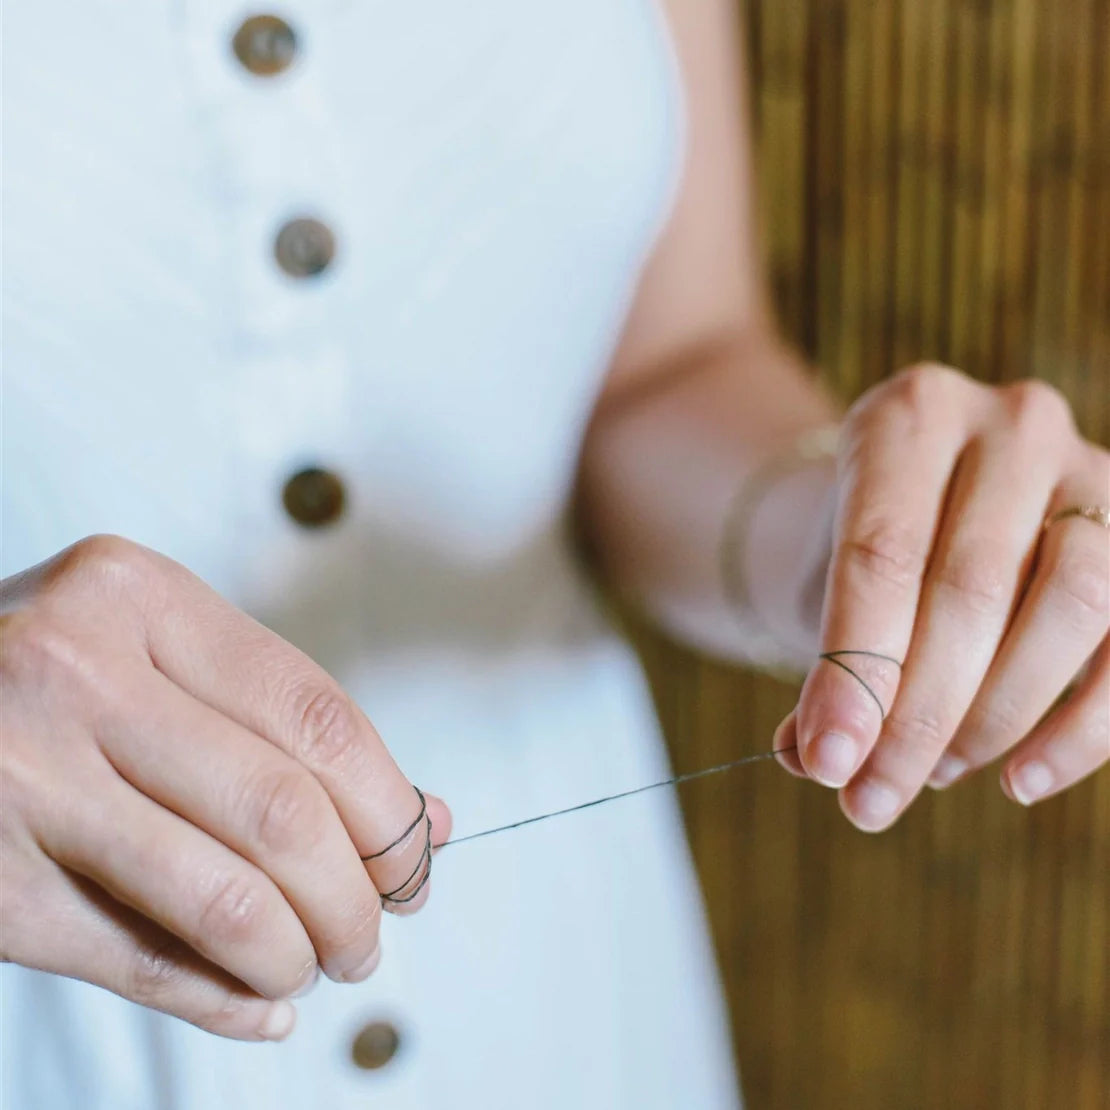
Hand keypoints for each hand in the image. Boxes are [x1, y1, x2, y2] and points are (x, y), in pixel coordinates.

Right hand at [0, 536, 449, 1039]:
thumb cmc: (44, 681)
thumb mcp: (154, 654)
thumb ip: (282, 727)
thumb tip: (428, 817)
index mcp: (139, 598)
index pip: (317, 718)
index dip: (390, 806)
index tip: (417, 859)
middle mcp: (76, 672)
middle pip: (283, 811)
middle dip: (357, 897)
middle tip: (371, 930)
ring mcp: (21, 778)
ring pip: (225, 899)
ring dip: (297, 956)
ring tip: (314, 965)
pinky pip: (138, 961)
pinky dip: (222, 1000)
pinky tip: (258, 1005)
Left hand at [774, 365, 1108, 829]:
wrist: (929, 501)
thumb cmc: (872, 549)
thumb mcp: (827, 581)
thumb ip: (824, 665)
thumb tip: (819, 759)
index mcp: (911, 414)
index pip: (882, 552)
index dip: (855, 669)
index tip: (828, 763)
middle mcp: (1011, 423)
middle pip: (972, 585)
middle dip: (917, 714)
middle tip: (871, 797)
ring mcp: (1094, 472)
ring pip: (1073, 603)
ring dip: (998, 714)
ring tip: (934, 771)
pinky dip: (1082, 728)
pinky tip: (1019, 779)